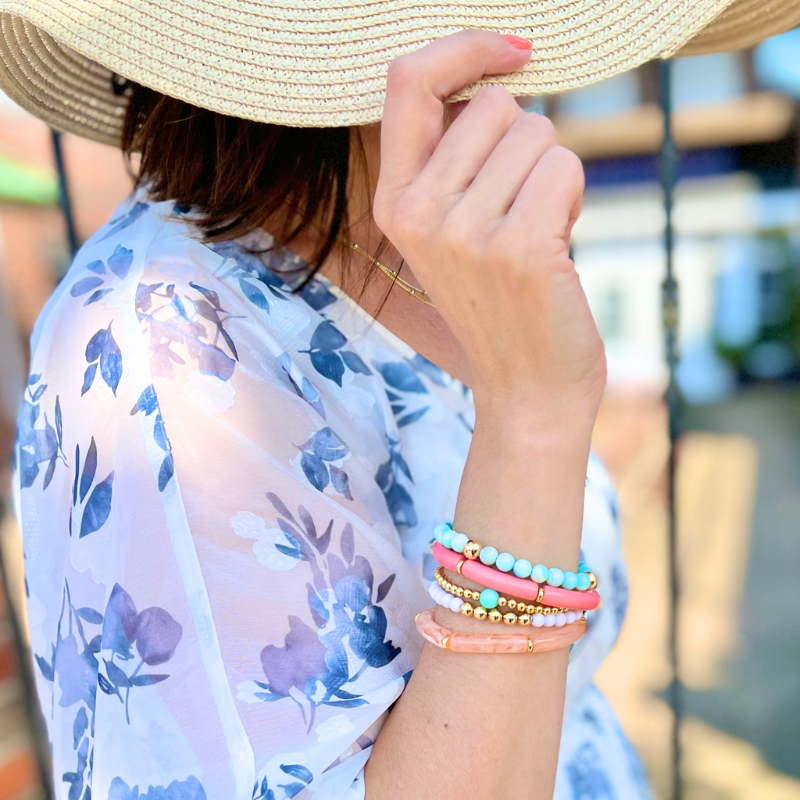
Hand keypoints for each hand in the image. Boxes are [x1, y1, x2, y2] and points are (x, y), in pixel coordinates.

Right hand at [373, 29, 605, 426]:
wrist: (525, 388)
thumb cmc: (499, 302)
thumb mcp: (450, 233)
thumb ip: (453, 160)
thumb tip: (496, 82)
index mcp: (393, 202)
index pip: (407, 83)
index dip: (462, 48)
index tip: (513, 51)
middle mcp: (417, 213)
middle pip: (494, 104)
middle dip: (526, 142)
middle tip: (520, 207)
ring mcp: (464, 232)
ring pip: (537, 131)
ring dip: (551, 175)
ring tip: (536, 233)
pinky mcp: (518, 248)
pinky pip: (564, 167)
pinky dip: (572, 198)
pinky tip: (557, 247)